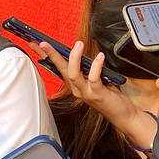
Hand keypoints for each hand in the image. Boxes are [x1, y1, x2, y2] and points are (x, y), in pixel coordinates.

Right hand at [28, 41, 155, 149]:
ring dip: (74, 58)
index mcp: (74, 84)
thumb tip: (81, 51)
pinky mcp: (97, 94)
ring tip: (78, 44)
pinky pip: (93, 78)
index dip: (45, 55)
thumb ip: (87, 68)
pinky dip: (96, 66)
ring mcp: (85, 92)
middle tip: (43, 43)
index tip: (35, 44)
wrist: (123, 115)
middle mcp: (76, 89)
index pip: (56, 67)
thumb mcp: (95, 80)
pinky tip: (99, 56)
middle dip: (51, 55)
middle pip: (60, 69)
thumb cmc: (110, 97)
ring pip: (73, 74)